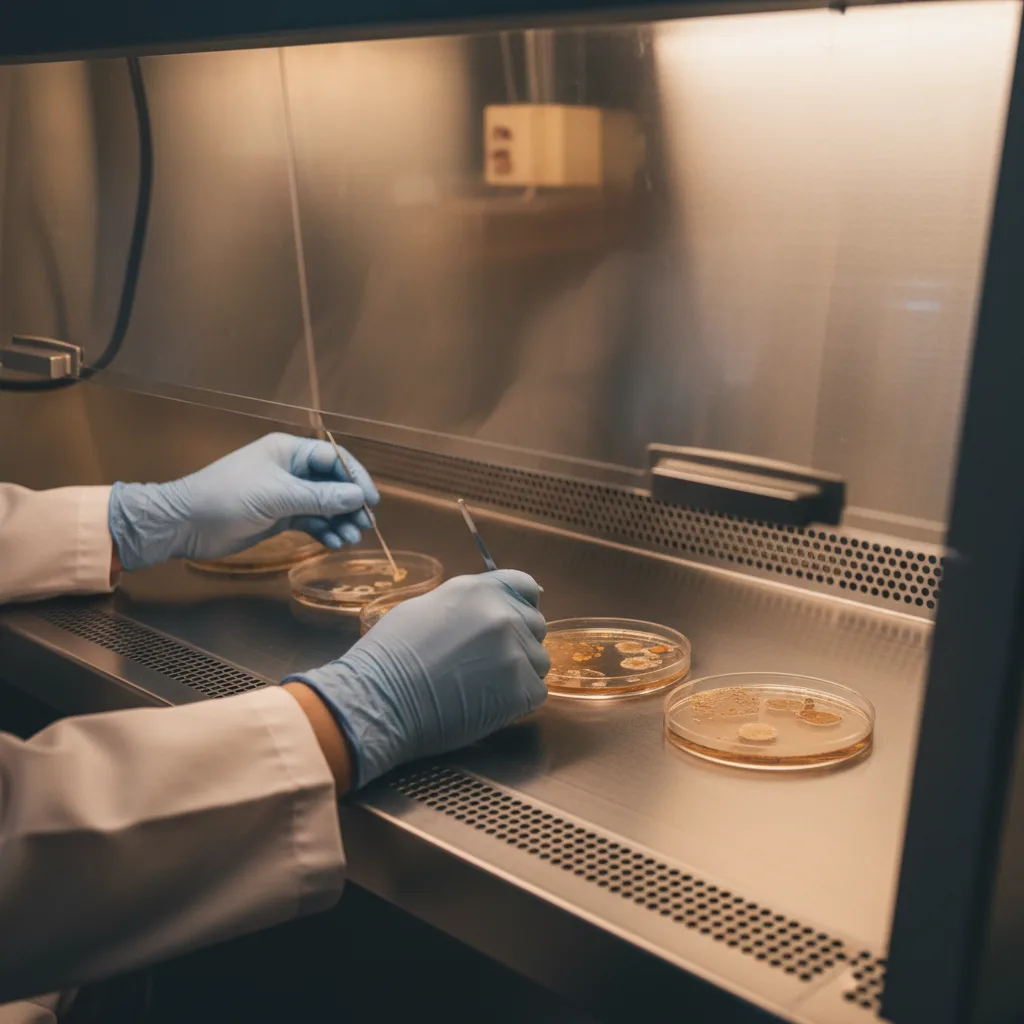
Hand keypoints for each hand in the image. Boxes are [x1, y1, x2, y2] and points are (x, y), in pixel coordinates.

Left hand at [108, 433, 378, 571]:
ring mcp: (285, 494)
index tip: (371, 500)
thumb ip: (319, 497)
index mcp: (288, 451)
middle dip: (350, 503)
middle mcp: (291, 470)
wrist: (185, 524)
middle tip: (365, 525)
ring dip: (340, 521)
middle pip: (333, 483)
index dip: (355, 477)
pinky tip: (334, 543)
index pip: (333, 459)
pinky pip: (311, 521)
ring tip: (350, 539)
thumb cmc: (226, 498)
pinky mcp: (279, 517)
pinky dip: (324, 531)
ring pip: (324, 505)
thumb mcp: (276, 496)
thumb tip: (358, 497)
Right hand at [285, 570, 549, 786]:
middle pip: (536, 626)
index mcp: (480, 589)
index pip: (525, 587)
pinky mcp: (521, 690)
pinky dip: (517, 701)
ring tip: (481, 687)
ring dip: (519, 673)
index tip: (513, 621)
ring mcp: (516, 652)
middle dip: (519, 642)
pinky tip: (486, 704)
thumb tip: (487, 607)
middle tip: (485, 664)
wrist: (380, 699)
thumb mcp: (426, 607)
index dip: (521, 605)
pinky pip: (535, 692)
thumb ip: (466, 605)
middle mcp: (504, 614)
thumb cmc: (390, 655)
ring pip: (538, 661)